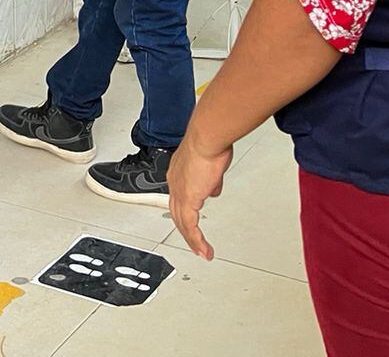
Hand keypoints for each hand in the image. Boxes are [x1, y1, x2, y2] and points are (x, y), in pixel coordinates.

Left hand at [168, 130, 232, 259]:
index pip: (180, 197)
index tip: (191, 221)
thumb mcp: (211, 163)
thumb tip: (213, 188)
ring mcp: (180, 192)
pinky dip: (196, 240)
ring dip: (192, 240)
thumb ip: (211, 178)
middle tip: (194, 242)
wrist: (207, 137)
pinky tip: (203, 249)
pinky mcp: (188, 200)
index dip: (185, 210)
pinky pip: (190, 227)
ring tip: (201, 252)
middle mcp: (175, 183)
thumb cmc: (210, 141)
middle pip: (177, 213)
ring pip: (182, 223)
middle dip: (186, 230)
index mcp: (178, 172)